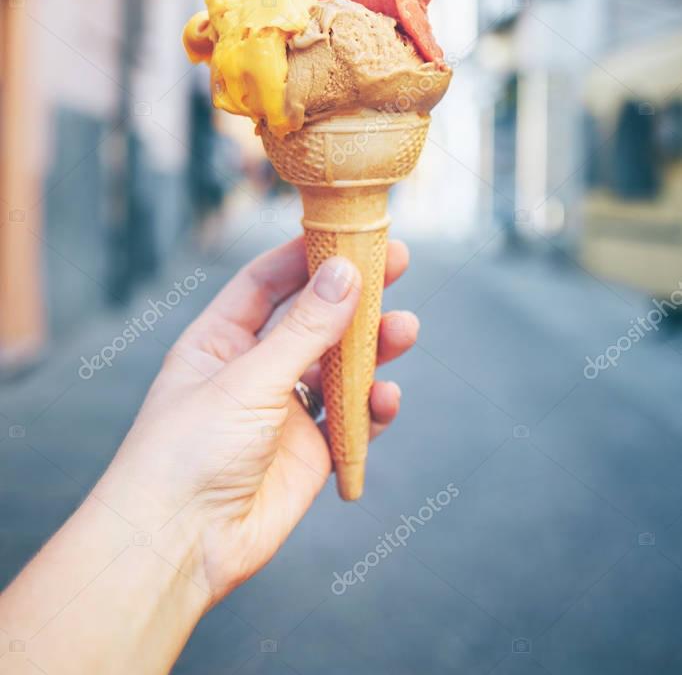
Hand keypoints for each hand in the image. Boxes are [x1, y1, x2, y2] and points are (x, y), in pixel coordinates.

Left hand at [96, 237, 417, 607]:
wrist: (179, 547)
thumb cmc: (189, 452)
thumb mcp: (248, 379)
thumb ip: (304, 329)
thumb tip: (346, 273)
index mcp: (219, 341)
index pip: (266, 283)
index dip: (306, 256)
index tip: (348, 233)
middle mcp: (252, 371)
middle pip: (311, 320)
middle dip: (353, 296)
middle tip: (397, 266)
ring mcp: (282, 413)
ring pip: (337, 367)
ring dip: (371, 348)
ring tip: (405, 330)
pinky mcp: (309, 454)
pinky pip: (349, 421)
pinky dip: (371, 408)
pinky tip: (385, 399)